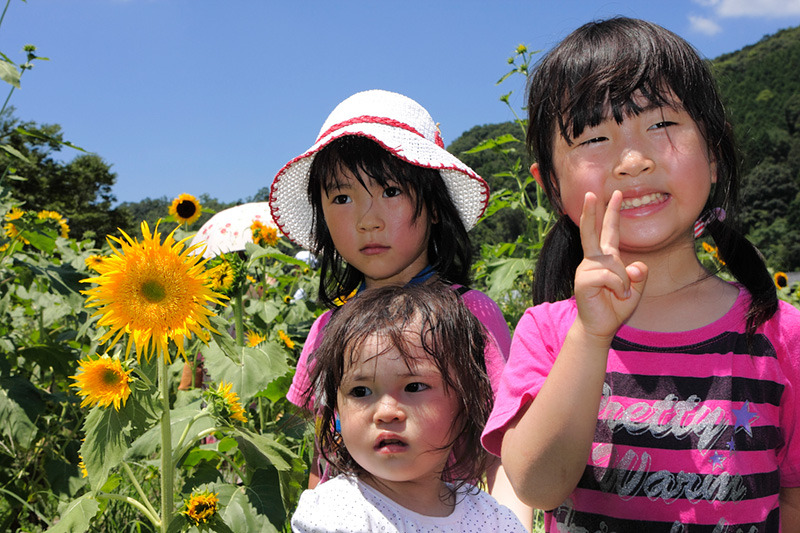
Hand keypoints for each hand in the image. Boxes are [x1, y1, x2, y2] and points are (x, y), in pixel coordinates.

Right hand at [574, 190, 647, 339]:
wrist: (600, 327)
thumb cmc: (615, 306)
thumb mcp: (636, 289)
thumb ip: (639, 274)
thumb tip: (634, 266)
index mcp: (606, 258)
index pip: (609, 231)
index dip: (611, 213)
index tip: (613, 194)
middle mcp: (594, 259)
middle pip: (592, 231)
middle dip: (592, 212)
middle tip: (592, 193)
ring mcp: (587, 269)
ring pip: (615, 266)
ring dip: (624, 283)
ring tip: (619, 295)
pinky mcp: (583, 280)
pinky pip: (610, 277)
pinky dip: (619, 288)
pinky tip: (615, 296)